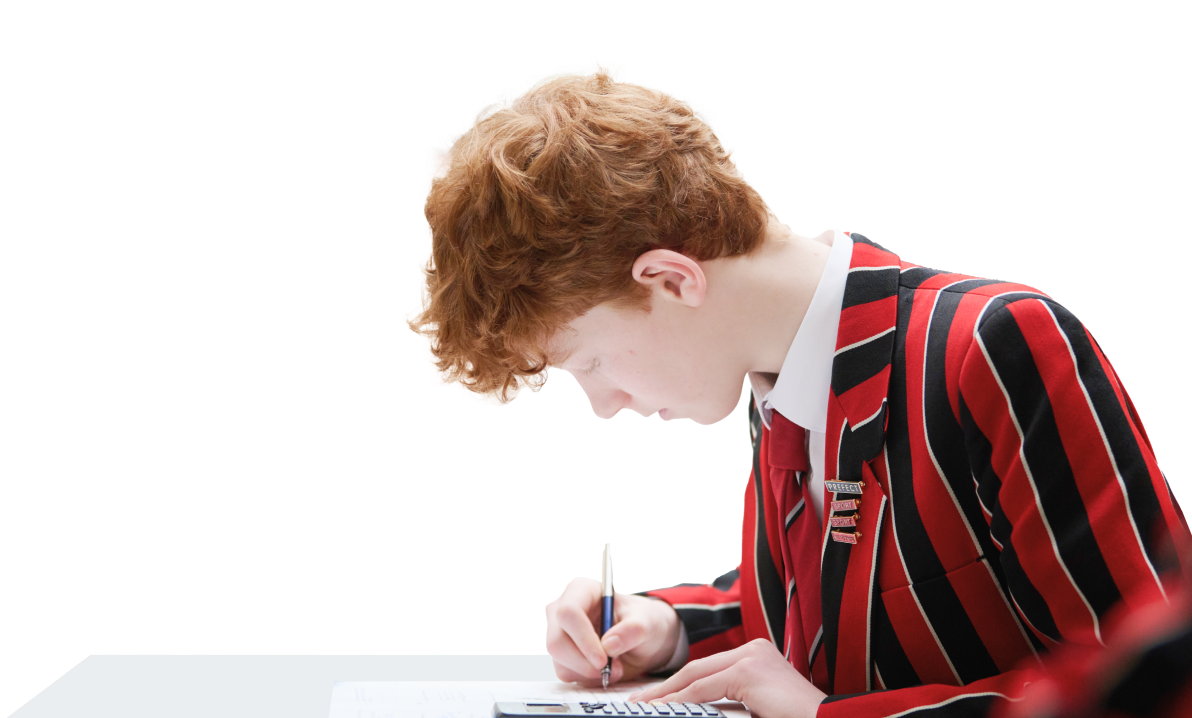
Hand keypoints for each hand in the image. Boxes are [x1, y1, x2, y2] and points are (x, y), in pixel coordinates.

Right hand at [545, 577, 680, 686]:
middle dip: (583, 662)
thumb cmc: (640, 620)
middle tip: (609, 669)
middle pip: (557, 641)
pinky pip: (565, 672)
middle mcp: (562, 609)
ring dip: (588, 672)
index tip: (603, 659)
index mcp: (581, 590)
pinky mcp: (561, 653)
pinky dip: (586, 677)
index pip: (569, 612)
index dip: (583, 638)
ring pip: (560, 660)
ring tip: (615, 667)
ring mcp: (558, 632)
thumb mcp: (646, 621)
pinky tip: (603, 669)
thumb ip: (633, 630)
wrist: (639, 637)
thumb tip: (609, 645)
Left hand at [625, 638, 826, 717]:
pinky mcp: (748, 672)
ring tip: (647, 705)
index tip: (658, 696)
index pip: (708, 668)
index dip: (679, 683)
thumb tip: (701, 709)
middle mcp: (753, 649)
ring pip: (697, 676)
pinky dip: (682, 700)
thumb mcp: (757, 707)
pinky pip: (704, 689)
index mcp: (757, 654)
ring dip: (669, 693)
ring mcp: (751, 657)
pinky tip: (666, 708)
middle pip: (698, 668)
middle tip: (643, 700)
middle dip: (667, 685)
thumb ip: (733, 702)